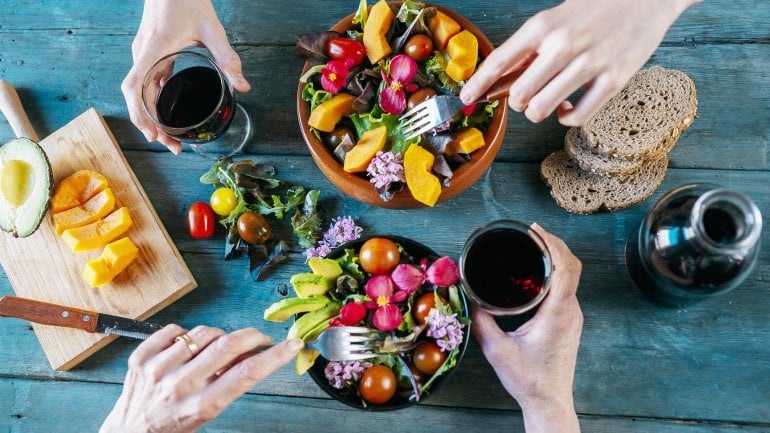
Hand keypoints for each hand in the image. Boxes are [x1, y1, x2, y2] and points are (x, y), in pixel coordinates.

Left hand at [100, 325, 302, 432]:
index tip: (292, 345)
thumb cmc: (173, 427)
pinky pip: (175, 330)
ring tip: (216, 350)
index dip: (275, 356)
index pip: (247, 373)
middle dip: (253, 336)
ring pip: (204, 333)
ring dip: (218, 337)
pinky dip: (187, 335)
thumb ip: (227, 384)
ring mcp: (158, 368)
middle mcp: (179, 385)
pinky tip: (188, 349)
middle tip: (260, 338)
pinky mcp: (141, 357)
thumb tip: (250, 354)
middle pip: (228, 345)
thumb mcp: (206, 413)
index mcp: (201, 406)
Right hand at [121, 0, 250, 153]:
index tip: (151, 133)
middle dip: (150, 125)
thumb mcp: (211, 29)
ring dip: (151, 116)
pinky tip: (167, 115)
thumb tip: (243, 86)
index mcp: (154, 49)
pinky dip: (153, 102)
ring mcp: (144, 54)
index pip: (135, 86)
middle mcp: (143, 53)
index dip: (139, 113)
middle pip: (137, 97)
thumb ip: (227, 58)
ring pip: (140, 92)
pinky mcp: (150, 53)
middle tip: (172, 146)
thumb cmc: (186, 0)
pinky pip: (146, 83)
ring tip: (169, 137)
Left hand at [460, 0, 699, 125]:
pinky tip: (567, 108)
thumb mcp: (555, 20)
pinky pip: (576, 117)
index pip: (500, 60)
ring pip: (542, 109)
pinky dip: (566, 119)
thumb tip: (499, 81)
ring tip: (550, 101)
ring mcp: (590, 63)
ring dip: (540, 112)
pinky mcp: (613, 80)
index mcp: (543, 26)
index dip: (478, 83)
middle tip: (527, 97)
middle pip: (520, 94)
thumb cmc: (595, 10)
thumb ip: (530, 50)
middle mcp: (563, 44)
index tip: (465, 98)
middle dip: (518, 102)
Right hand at [472, 223, 582, 432]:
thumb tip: (468, 297)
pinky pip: (566, 288)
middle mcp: (570, 311)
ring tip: (533, 247)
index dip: (552, 243)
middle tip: (531, 233)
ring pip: (570, 277)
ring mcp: (572, 316)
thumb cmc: (528, 379)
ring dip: (555, 258)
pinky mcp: (568, 322)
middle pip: (572, 266)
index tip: (535, 230)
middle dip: (553, 244)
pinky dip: (554, 273)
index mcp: (558, 311)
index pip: (565, 267)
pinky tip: (536, 272)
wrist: (548, 401)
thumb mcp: (497, 350)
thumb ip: (481, 322)